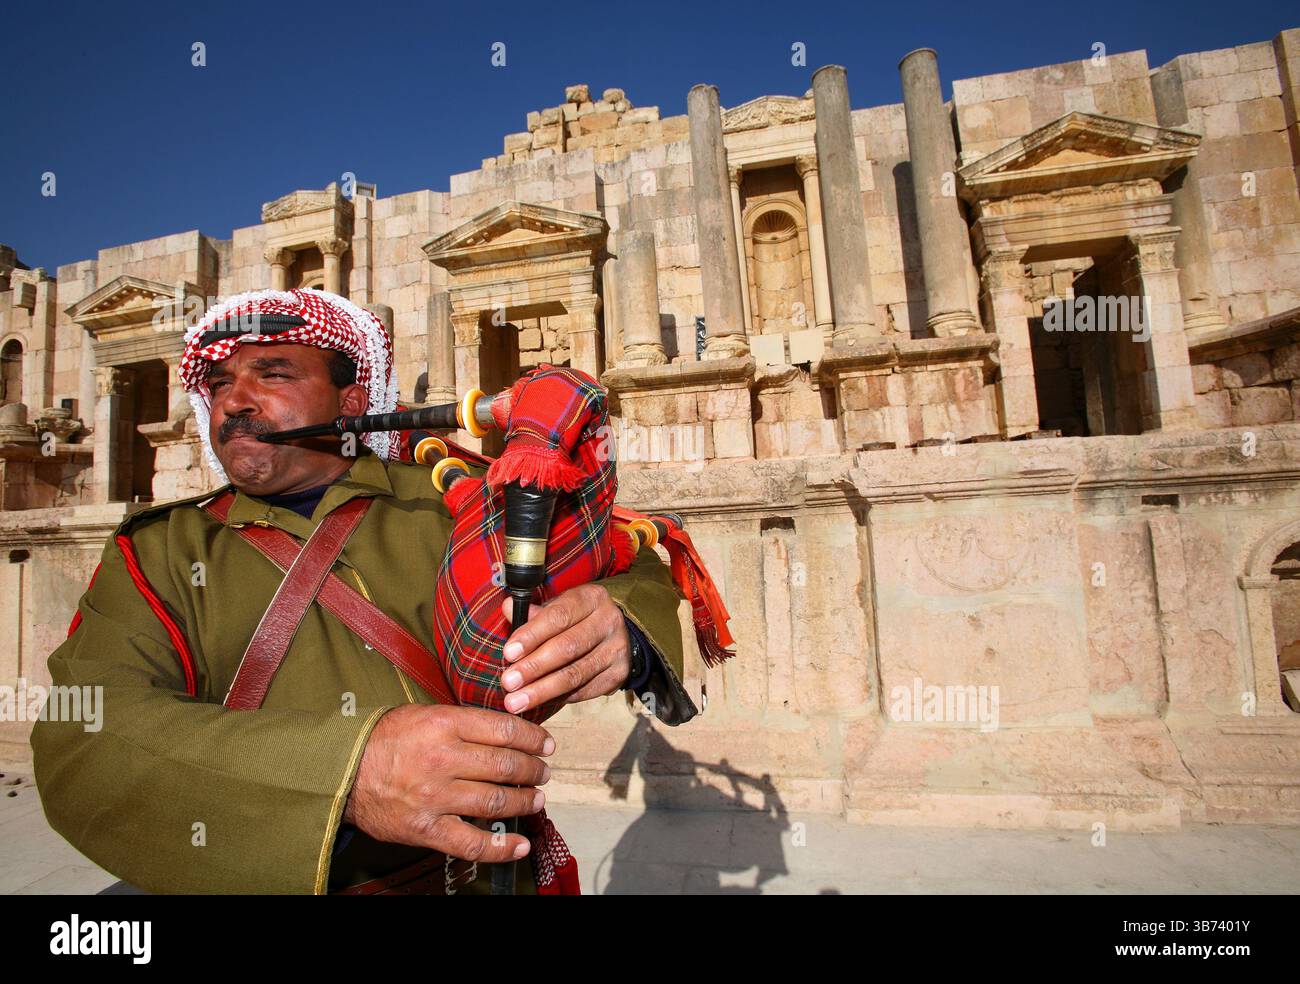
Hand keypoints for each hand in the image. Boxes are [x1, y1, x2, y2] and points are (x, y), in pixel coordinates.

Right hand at [343, 703, 552, 861]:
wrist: (341, 772)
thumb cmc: (384, 740)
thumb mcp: (423, 714)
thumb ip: (463, 723)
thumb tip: (505, 730)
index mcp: (444, 724)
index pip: (503, 730)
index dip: (532, 738)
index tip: (545, 744)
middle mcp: (443, 759)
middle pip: (505, 765)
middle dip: (533, 770)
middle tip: (543, 772)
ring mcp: (435, 797)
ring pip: (496, 801)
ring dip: (524, 801)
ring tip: (536, 798)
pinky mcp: (426, 829)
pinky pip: (472, 843)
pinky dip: (501, 847)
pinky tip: (520, 845)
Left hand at [498, 583, 631, 713]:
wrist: (615, 633)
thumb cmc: (577, 619)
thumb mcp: (559, 607)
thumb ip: (533, 613)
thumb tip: (507, 608)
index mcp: (591, 598)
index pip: (559, 616)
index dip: (532, 636)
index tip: (509, 653)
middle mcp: (609, 621)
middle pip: (568, 647)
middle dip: (534, 668)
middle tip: (509, 683)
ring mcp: (617, 649)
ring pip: (576, 674)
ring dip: (543, 690)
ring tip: (517, 701)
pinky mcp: (618, 674)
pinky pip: (584, 690)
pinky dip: (559, 698)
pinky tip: (540, 703)